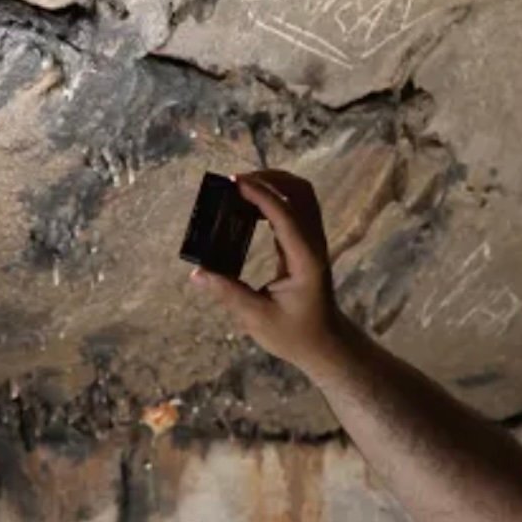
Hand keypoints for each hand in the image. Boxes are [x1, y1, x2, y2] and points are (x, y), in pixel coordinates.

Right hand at [189, 169, 348, 374]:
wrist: (324, 343)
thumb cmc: (294, 334)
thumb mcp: (257, 318)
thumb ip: (229, 293)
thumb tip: (197, 273)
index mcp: (305, 259)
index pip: (286, 215)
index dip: (261, 195)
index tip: (235, 182)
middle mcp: (314, 244)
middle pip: (300, 192)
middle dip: (269, 179)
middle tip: (235, 181)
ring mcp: (314, 241)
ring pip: (301, 195)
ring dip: (274, 183)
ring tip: (240, 187)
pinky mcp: (307, 243)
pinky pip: (295, 208)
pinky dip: (275, 197)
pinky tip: (249, 207)